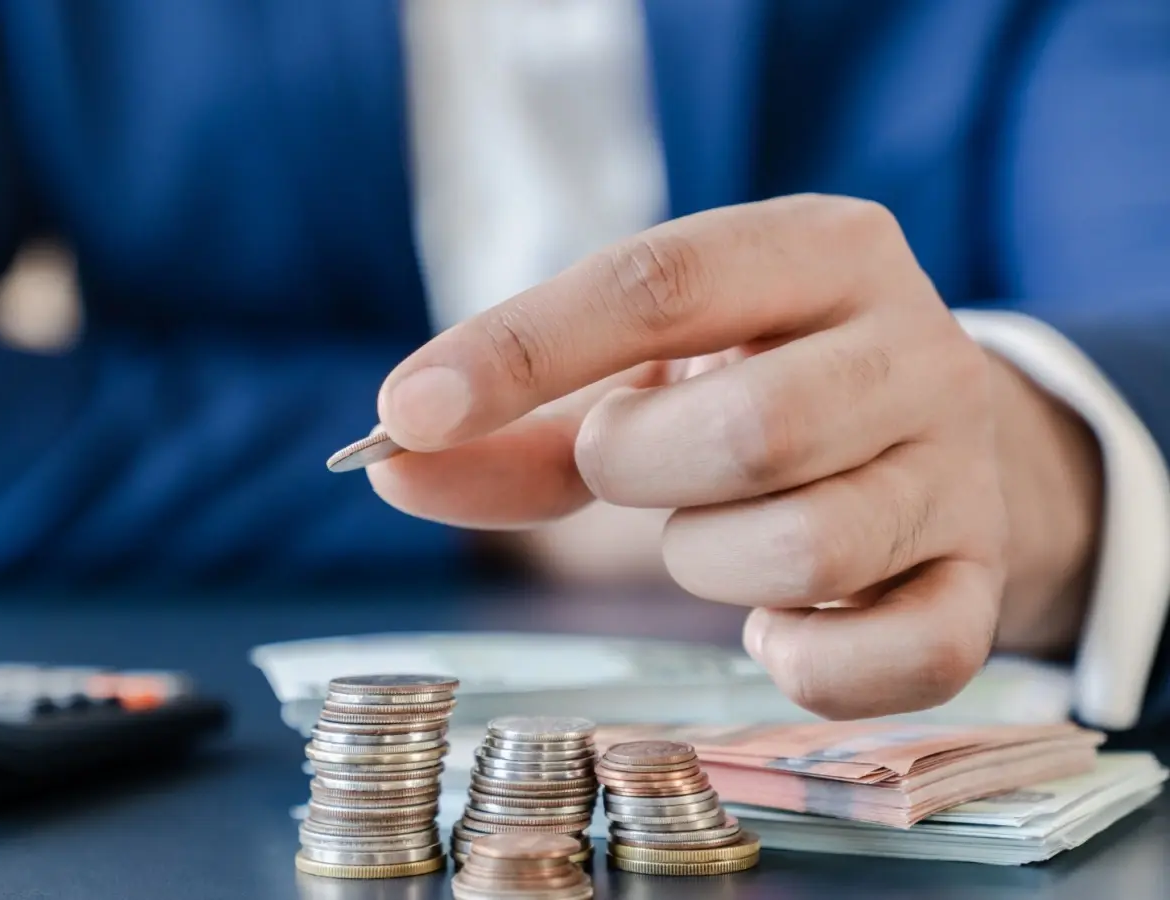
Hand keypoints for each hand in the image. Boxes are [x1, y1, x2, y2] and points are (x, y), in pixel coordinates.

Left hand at [366, 195, 1101, 719]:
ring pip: (813, 548)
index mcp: (819, 250)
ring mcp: (962, 468)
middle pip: (752, 430)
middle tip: (626, 465)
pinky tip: (777, 625)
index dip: (520, 352)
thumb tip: (390, 466)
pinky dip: (812, 662)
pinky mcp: (983, 579)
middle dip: (638, 469)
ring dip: (710, 562)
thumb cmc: (749, 391)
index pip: (659, 283)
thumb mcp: (641, 377)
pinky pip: (911, 655)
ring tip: (709, 536)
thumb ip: (517, 421)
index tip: (408, 411)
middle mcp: (913, 345)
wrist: (930, 440)